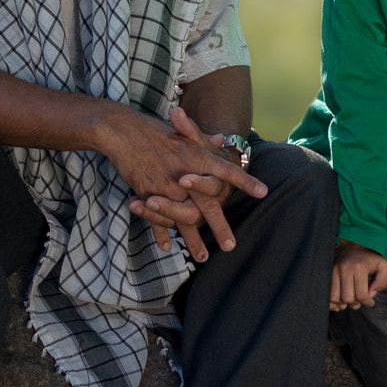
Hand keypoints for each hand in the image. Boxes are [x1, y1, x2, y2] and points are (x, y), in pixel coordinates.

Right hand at [106, 105, 262, 260]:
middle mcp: (185, 173)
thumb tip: (221, 140)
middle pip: (207, 205)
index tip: (263, 192)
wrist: (123, 131)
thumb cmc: (154, 130)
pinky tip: (167, 247)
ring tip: (201, 257)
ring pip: (183, 218)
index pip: (227, 170)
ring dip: (192, 239)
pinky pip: (157, 219)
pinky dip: (161, 233)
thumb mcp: (182, 132)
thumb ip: (203, 140)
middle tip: (231, 246)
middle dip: (220, 227)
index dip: (245, 181)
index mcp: (197, 156)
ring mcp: (166, 186)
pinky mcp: (147, 193)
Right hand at [330, 241, 386, 310]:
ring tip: (350, 299)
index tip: (370, 301)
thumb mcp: (383, 266)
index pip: (361, 295)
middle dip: (355, 303)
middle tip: (360, 300)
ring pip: (335, 298)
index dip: (367, 302)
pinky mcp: (328, 273)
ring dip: (343, 303)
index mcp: (359, 268)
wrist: (353, 245)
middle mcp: (345, 269)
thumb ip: (382, 282)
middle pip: (347, 298)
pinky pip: (327, 294)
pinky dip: (332, 302)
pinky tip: (340, 301)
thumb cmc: (369, 258)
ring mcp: (334, 271)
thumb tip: (371, 295)